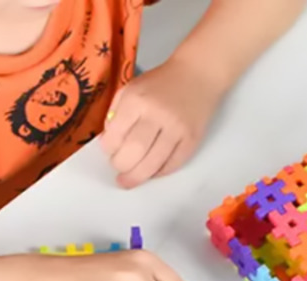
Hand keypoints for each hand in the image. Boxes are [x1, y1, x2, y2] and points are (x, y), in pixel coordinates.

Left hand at [101, 57, 223, 188]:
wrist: (197, 75)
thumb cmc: (161, 83)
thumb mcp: (132, 88)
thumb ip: (117, 112)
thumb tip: (109, 142)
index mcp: (137, 100)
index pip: (116, 134)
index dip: (109, 149)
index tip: (109, 152)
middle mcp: (157, 115)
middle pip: (134, 152)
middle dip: (122, 166)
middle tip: (119, 169)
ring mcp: (176, 130)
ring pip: (153, 163)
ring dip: (138, 176)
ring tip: (130, 180)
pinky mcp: (191, 140)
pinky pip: (173, 164)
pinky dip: (159, 173)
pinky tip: (151, 172)